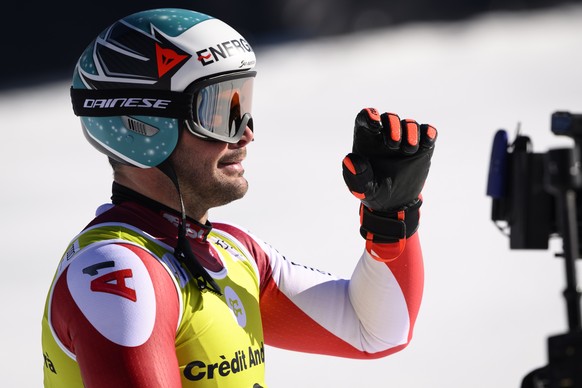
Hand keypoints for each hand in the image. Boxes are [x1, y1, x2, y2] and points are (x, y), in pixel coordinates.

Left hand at [342, 107, 436, 251]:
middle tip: (394, 144)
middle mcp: (386, 135)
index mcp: (367, 140)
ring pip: (409, 124)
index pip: (365, 117)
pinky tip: (427, 142)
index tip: (375, 124)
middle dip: (393, 126)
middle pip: (390, 118)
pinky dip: (429, 133)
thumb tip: (350, 160)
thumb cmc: (373, 191)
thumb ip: (354, 175)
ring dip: (411, 132)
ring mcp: (404, 139)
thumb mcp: (361, 188)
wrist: (395, 204)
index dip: (369, 116)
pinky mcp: (422, 146)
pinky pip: (427, 132)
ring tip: (409, 150)